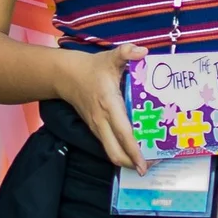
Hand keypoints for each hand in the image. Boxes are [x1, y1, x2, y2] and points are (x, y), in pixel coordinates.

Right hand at [55, 41, 149, 168]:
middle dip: (132, 164)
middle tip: (152, 165)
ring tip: (147, 161)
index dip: (134, 151)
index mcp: (109, 105)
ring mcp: (97, 128)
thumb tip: (143, 51)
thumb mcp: (111, 57)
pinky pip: (109, 146)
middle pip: (115, 153)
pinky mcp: (95, 129)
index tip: (145, 164)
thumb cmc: (92, 68)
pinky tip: (135, 150)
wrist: (66, 76)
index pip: (123, 134)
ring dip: (127, 160)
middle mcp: (102, 121)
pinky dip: (122, 152)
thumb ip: (127, 52)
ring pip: (111, 153)